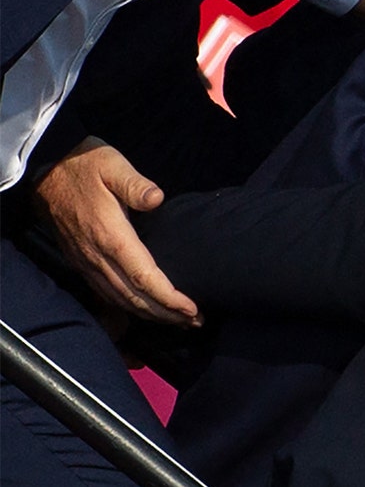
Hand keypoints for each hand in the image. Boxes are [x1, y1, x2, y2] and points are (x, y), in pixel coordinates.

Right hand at [32, 137, 200, 326]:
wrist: (46, 169)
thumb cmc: (85, 165)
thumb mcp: (113, 165)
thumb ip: (135, 184)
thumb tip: (156, 198)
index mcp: (110, 236)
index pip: (143, 277)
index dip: (168, 297)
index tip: (191, 309)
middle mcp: (97, 256)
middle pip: (135, 297)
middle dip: (166, 313)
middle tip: (196, 321)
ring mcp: (87, 262)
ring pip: (120, 299)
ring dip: (151, 314)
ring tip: (179, 320)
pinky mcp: (82, 262)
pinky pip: (107, 293)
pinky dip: (130, 306)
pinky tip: (147, 309)